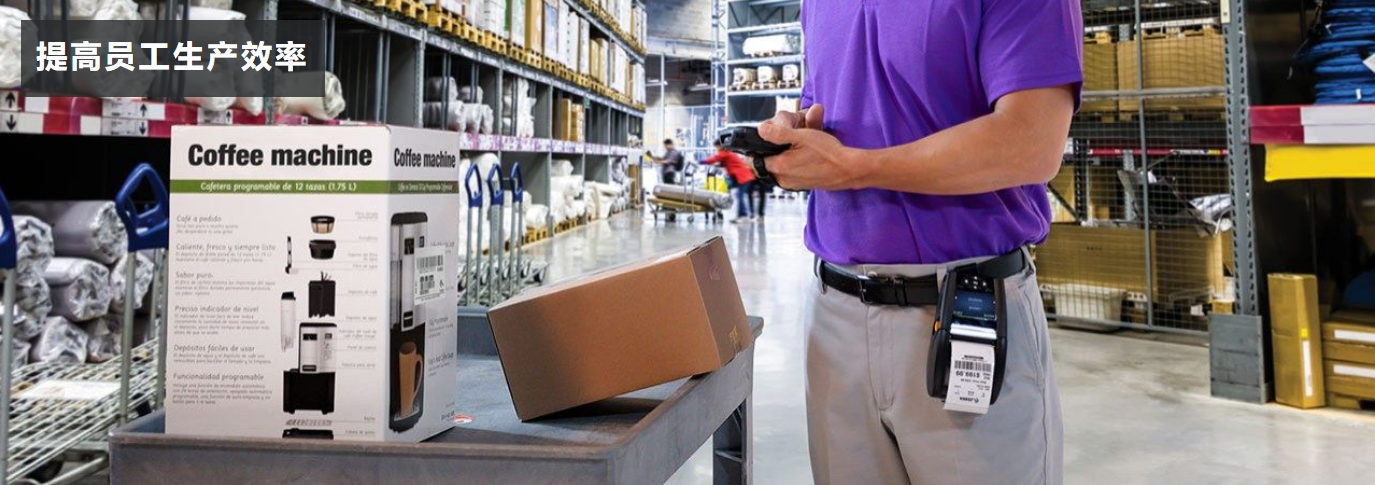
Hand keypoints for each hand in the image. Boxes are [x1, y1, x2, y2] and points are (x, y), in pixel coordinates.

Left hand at [757, 105, 871, 189]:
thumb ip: (777, 133)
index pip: (755, 158)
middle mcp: (782, 179)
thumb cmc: (829, 154)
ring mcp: (792, 183)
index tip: (766, 137)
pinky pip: (790, 170)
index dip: (759, 144)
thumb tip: (761, 130)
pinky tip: (805, 151)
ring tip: (799, 142)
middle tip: (788, 135)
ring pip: (779, 164)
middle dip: (774, 146)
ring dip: (785, 152)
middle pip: (767, 159)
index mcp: (779, 167)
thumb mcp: (802, 136)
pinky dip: (794, 159)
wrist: (849, 169)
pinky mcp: (801, 184)